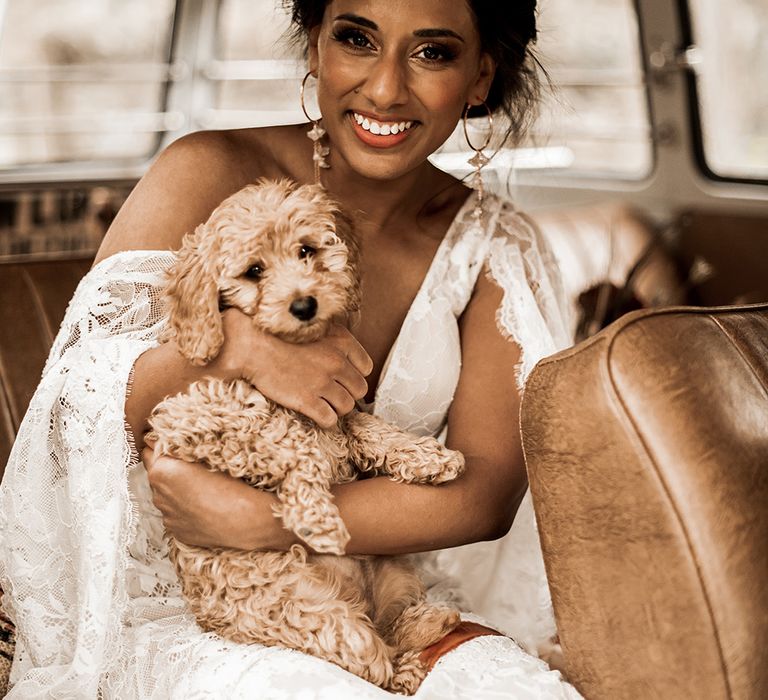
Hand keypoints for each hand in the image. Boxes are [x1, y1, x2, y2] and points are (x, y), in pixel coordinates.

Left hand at [141, 443, 276, 548]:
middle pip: (155, 474)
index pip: (148, 451)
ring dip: (175, 489)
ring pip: (164, 495)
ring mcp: (166, 515)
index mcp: (161, 472)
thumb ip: (174, 448)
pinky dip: (183, 508)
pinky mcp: (176, 530)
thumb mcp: (204, 456)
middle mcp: (158, 495)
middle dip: (167, 469)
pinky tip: (201, 505)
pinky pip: (174, 513)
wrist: (243, 520)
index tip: (172, 445)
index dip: (160, 446)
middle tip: (189, 466)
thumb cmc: (228, 485)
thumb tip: (154, 440)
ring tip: (198, 488)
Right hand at [214, 309, 373, 427]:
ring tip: (324, 404)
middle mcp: (336, 362)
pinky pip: (330, 419)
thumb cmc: (278, 334)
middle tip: (333, 393)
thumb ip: (333, 339)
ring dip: (337, 408)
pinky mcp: (307, 400)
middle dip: (348, 393)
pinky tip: (315, 414)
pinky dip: (325, 420)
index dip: (355, 374)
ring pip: (347, 406)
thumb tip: (342, 354)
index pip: (365, 367)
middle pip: (359, 389)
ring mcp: (323, 382)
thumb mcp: (313, 326)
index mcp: (341, 341)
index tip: (342, 378)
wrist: (251, 345)